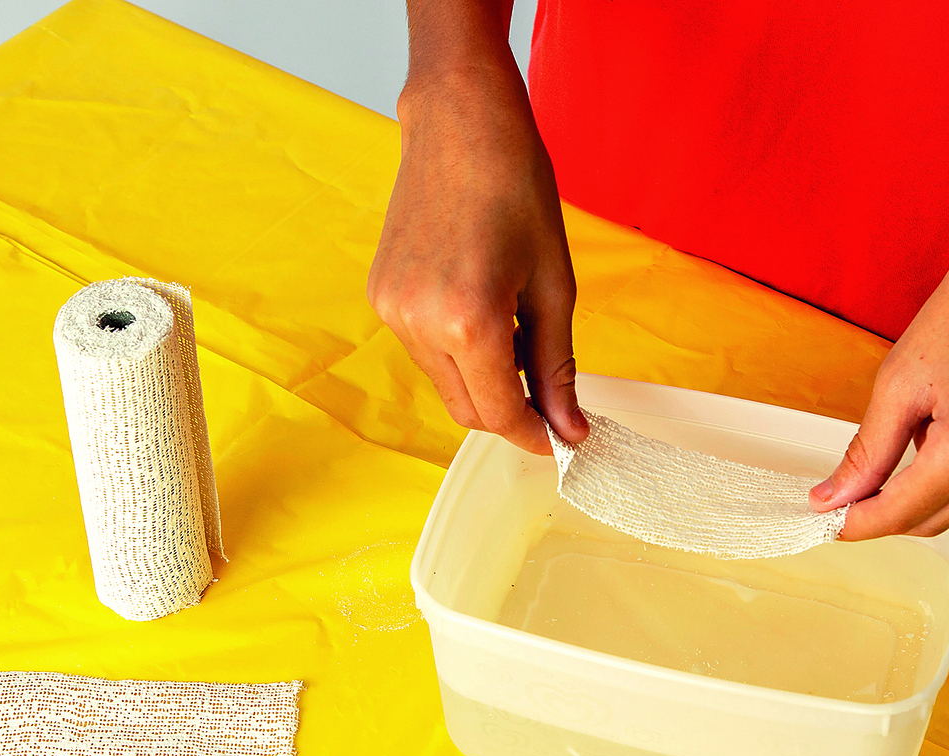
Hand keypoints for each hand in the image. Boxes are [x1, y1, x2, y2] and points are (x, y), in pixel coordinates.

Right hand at [369, 64, 585, 454]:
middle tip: (550, 398)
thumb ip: (557, 365)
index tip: (564, 440)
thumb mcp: (554, 283)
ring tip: (516, 328)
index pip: (501, 412)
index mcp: (469, 320)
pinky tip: (481, 307)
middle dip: (510, 414)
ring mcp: (392, 311)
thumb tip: (568, 428)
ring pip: (444, 383)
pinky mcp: (380, 296)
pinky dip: (457, 351)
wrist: (460, 123)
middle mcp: (419, 323)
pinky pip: (423, 351)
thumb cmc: (515, 186)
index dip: (536, 435)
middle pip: (467, 409)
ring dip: (483, 380)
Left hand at [811, 183, 948, 538]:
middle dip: (890, 509)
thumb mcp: (900, 381)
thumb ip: (866, 452)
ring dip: (934, 485)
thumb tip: (832, 501)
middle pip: (934, 520)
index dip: (856, 523)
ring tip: (930, 423)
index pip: (899, 516)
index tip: (826, 520)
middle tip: (855, 485)